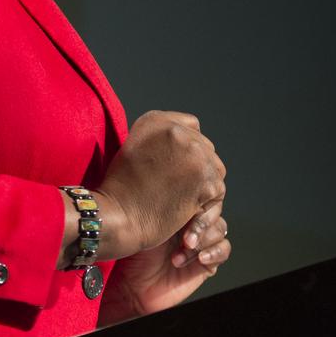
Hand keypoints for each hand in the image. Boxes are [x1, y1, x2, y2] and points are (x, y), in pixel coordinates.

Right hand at [94, 110, 225, 258]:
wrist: (118, 216)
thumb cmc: (122, 189)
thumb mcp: (134, 147)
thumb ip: (161, 137)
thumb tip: (190, 139)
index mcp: (157, 120)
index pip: (191, 126)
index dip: (186, 150)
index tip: (175, 168)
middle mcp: (178, 131)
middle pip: (206, 148)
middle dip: (197, 168)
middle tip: (178, 191)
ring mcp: (194, 154)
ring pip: (215, 169)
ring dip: (203, 186)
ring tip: (182, 202)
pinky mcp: (206, 180)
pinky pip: (217, 192)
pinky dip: (205, 208)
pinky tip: (185, 216)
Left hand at [98, 202, 230, 325]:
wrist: (132, 284)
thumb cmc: (133, 251)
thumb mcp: (145, 220)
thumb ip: (162, 202)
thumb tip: (170, 178)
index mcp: (177, 206)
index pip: (199, 193)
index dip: (198, 200)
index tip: (185, 208)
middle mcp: (190, 222)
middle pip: (213, 210)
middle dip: (201, 222)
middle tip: (185, 236)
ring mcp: (200, 241)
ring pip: (220, 228)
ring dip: (203, 239)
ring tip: (183, 250)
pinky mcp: (207, 262)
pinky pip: (223, 250)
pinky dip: (214, 252)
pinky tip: (199, 257)